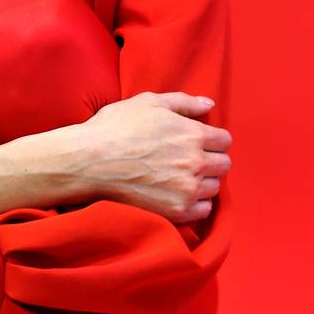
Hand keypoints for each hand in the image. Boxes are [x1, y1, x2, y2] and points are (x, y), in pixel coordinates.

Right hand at [83, 92, 232, 224]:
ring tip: (182, 177)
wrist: (89, 161)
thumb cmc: (116, 127)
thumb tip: (209, 104)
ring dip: (204, 181)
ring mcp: (187, 189)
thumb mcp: (149, 102)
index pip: (224, 140)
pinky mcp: (176, 211)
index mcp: (192, 134)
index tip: (198, 142)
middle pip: (223, 164)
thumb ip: (184, 102)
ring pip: (214, 187)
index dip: (212, 139)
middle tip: (190, 159)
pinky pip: (203, 210)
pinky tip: (179, 194)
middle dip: (211, 159)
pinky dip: (196, 203)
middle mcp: (195, 162)